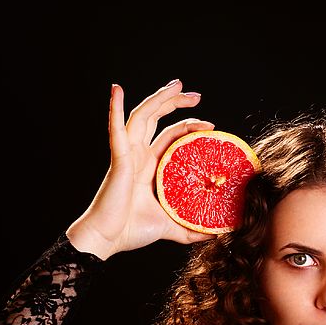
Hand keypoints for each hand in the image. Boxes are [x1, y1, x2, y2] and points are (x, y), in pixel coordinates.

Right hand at [66, 79, 215, 259]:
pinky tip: (117, 90)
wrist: (108, 239)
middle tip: (197, 95)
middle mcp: (139, 155)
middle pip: (157, 119)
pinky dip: (115, 109)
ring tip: (176, 85)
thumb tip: (217, 234)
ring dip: (158, 98)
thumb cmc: (132, 230)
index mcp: (150, 166)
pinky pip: (116, 129)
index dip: (188, 125)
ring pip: (143, 116)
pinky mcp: (119, 159)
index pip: (171, 135)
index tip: (211, 126)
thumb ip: (192, 228)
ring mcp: (128, 155)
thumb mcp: (172, 227)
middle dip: (175, 102)